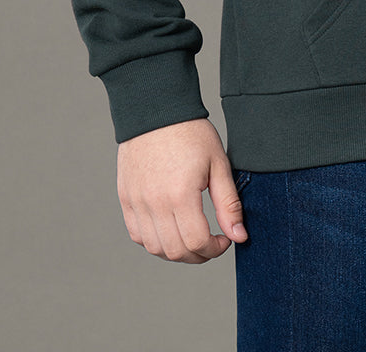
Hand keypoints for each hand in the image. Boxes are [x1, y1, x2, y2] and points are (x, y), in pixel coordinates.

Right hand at [116, 117, 248, 261]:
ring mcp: (136, 202)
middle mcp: (154, 203)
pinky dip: (154, 241)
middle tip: (212, 242)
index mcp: (180, 194)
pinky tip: (170, 229)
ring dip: (176, 252)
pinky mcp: (126, 198)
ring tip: (192, 237)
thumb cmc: (191, 133)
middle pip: (175, 251)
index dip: (215, 249)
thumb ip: (228, 204)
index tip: (225, 239)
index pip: (197, 242)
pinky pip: (137, 235)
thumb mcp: (218, 164)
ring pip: (154, 248)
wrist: (157, 110)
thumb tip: (239, 236)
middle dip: (199, 255)